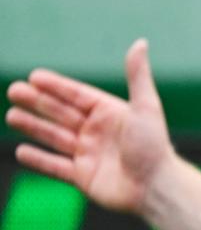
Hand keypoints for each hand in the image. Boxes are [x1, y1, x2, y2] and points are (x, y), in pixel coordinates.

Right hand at [7, 39, 175, 215]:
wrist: (156, 187)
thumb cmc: (154, 145)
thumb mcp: (145, 107)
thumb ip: (137, 76)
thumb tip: (140, 42)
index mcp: (111, 114)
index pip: (78, 96)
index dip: (56, 86)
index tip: (34, 76)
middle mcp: (98, 132)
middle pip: (61, 114)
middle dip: (37, 102)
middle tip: (14, 91)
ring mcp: (89, 154)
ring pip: (54, 137)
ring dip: (33, 127)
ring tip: (12, 116)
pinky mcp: (83, 176)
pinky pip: (55, 166)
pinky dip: (38, 159)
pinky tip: (21, 150)